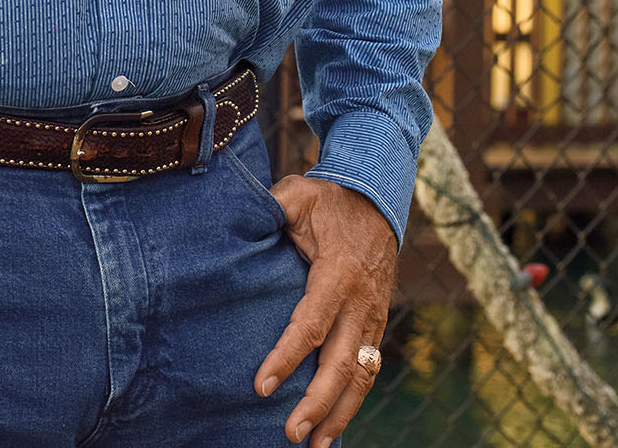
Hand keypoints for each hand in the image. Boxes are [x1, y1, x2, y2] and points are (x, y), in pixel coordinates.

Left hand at [254, 176, 396, 445]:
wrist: (377, 200)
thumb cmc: (329, 202)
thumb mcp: (299, 195)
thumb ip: (273, 207)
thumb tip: (240, 214)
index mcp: (337, 274)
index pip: (311, 323)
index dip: (286, 356)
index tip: (261, 386)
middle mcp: (360, 302)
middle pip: (340, 362)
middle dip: (316, 402)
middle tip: (290, 433)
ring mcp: (373, 317)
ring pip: (361, 374)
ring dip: (339, 413)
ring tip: (314, 445)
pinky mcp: (377, 325)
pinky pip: (368, 369)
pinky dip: (354, 401)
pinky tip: (334, 426)